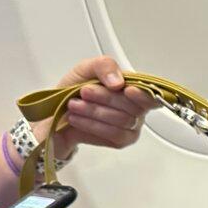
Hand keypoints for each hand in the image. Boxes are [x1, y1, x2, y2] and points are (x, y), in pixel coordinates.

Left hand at [38, 56, 159, 158]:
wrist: (56, 114)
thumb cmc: (74, 91)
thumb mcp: (85, 69)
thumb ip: (104, 66)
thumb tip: (119, 82)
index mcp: (133, 89)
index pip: (151, 94)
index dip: (143, 94)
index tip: (127, 90)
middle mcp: (137, 108)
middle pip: (133, 106)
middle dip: (105, 98)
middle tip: (84, 92)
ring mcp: (132, 126)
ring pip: (122, 121)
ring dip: (94, 112)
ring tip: (74, 105)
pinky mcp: (122, 141)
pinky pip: (115, 134)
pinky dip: (93, 125)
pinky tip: (78, 119)